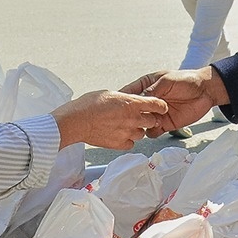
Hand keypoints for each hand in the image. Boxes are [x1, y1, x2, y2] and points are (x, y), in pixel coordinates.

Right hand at [51, 90, 169, 149]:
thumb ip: (124, 98)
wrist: (76, 121)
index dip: (160, 106)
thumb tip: (129, 99)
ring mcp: (127, 132)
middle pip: (152, 121)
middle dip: (149, 119)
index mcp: (132, 103)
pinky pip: (131, 143)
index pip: (157, 104)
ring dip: (137, 130)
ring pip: (142, 133)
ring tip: (126, 126)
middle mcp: (132, 118)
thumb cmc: (89, 105)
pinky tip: (120, 135)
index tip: (161, 107)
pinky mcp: (119, 144)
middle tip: (142, 117)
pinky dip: (128, 140)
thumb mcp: (110, 94)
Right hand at [121, 67, 229, 136]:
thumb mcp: (167, 81)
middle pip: (132, 112)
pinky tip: (159, 126)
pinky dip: (152, 132)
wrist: (206, 91)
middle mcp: (148, 102)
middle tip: (135, 117)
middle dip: (131, 116)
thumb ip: (152, 90)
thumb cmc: (187, 80)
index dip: (122, 101)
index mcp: (146, 86)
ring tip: (151, 120)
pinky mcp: (164, 124)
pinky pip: (152, 132)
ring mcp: (156, 114)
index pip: (129, 94)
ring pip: (140, 124)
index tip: (118, 107)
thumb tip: (137, 100)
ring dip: (142, 125)